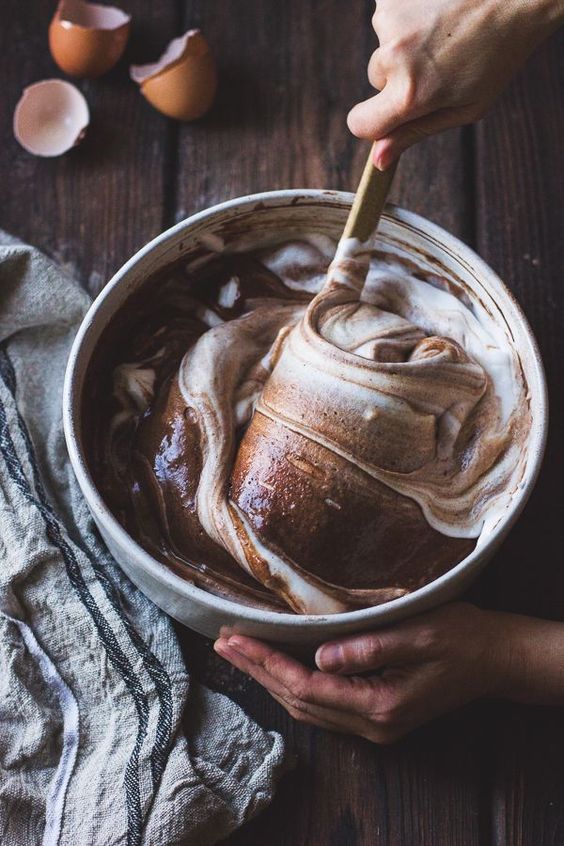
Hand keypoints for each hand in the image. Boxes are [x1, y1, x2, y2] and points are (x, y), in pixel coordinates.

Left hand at [214, 602, 509, 742]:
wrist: (494, 659)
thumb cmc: (461, 639)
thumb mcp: (418, 634)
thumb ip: (368, 648)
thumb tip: (319, 657)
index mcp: (379, 705)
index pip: (305, 686)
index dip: (265, 662)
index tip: (234, 639)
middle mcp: (371, 723)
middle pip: (297, 700)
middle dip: (257, 670)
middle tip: (223, 642)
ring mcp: (374, 724)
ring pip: (306, 707)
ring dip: (269, 679)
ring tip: (240, 652)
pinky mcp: (376, 714)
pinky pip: (322, 705)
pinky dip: (292, 685)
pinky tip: (277, 668)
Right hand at [349, 0, 563, 168]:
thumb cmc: (498, 54)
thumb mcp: (465, 108)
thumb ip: (416, 132)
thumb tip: (379, 159)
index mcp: (411, 93)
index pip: (360, 124)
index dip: (372, 124)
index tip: (387, 117)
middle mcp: (394, 57)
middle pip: (376, 81)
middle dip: (400, 77)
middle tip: (440, 62)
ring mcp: (390, 21)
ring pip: (384, 48)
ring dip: (406, 44)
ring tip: (443, 34)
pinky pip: (389, 18)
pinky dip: (408, 17)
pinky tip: (437, 13)